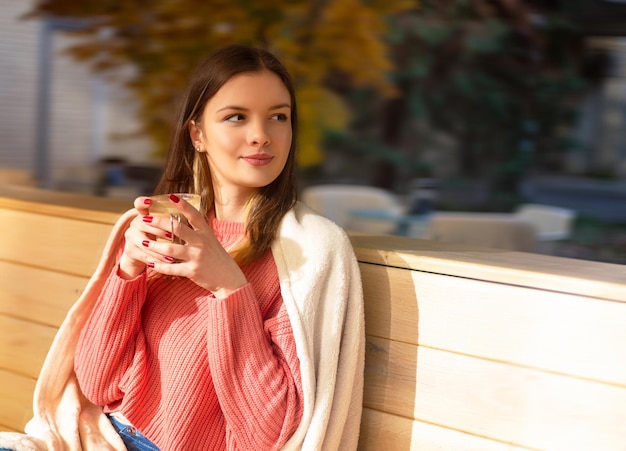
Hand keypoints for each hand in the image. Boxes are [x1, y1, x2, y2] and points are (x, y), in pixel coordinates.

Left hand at [122, 194, 247, 297]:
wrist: (228, 278)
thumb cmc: (217, 257)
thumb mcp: (211, 240)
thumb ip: (198, 230)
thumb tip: (184, 217)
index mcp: (206, 233)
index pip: (194, 215)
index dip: (183, 205)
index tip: (171, 196)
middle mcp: (201, 242)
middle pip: (177, 228)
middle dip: (158, 222)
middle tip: (144, 218)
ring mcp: (197, 257)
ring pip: (170, 249)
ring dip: (154, 246)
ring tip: (142, 242)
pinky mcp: (192, 271)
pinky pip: (171, 268)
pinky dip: (159, 267)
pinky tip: (150, 264)